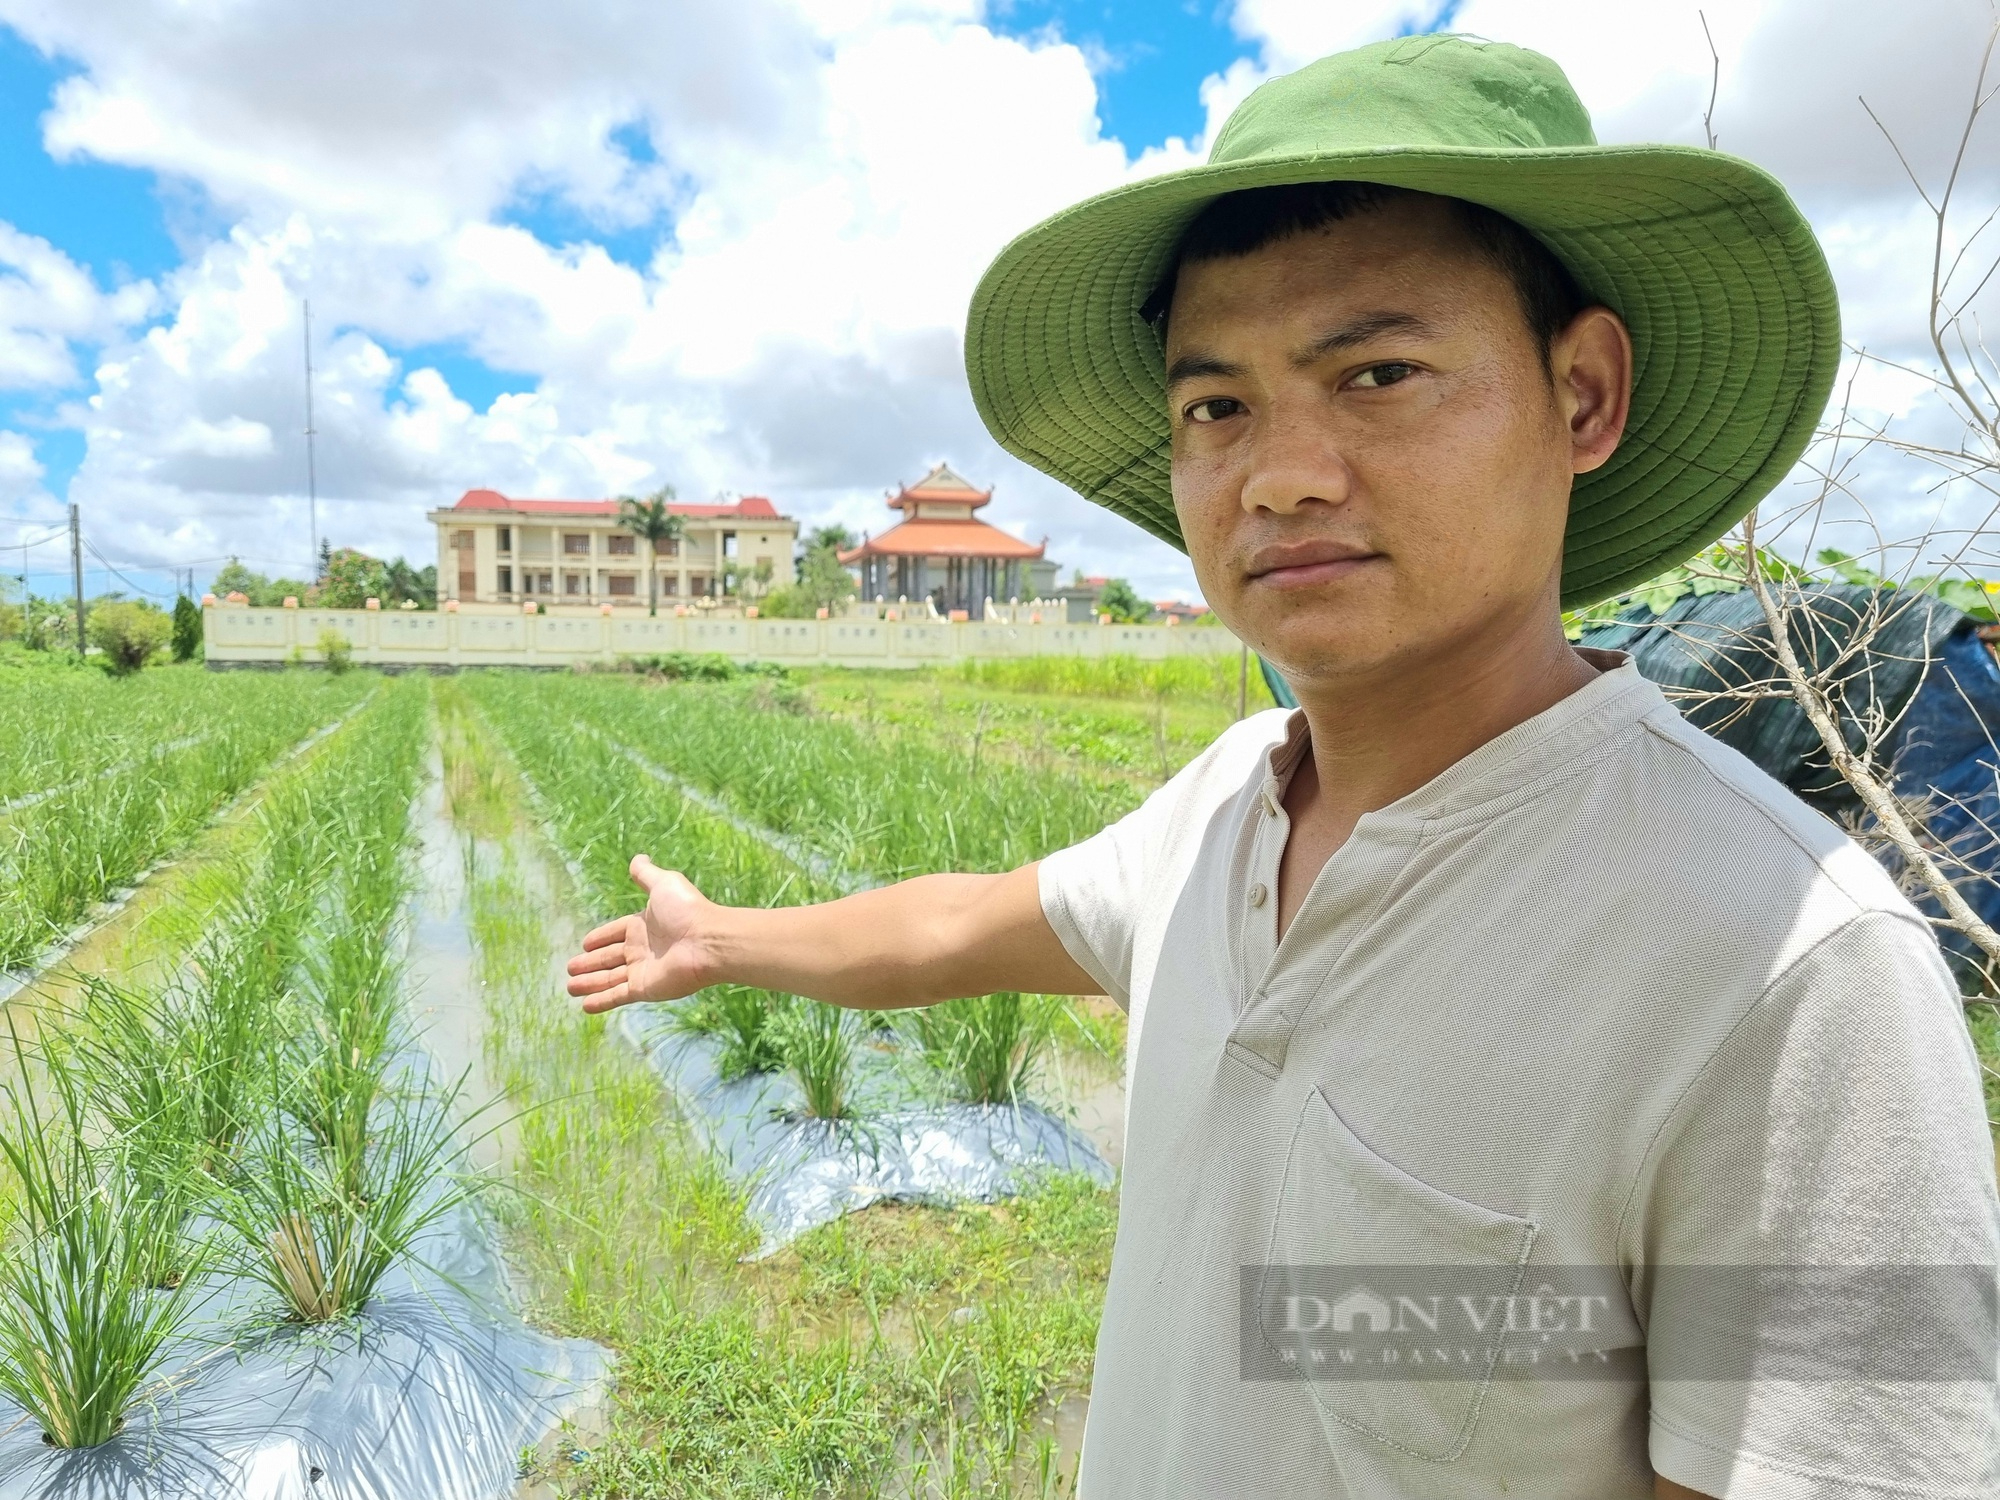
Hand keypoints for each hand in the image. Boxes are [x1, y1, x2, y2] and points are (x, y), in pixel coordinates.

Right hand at [565, 855, 711, 1012]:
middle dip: (590, 963)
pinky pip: (617, 995)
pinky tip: (585, 1006)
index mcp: (644, 925)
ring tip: (569, 987)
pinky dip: (601, 1002)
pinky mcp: (644, 988)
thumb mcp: (664, 884)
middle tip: (571, 968)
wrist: (708, 941)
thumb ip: (646, 874)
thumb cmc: (687, 911)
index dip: (600, 937)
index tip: (584, 943)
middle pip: (609, 957)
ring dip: (590, 983)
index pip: (615, 933)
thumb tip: (639, 857)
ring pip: (609, 978)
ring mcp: (643, 970)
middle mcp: (642, 949)